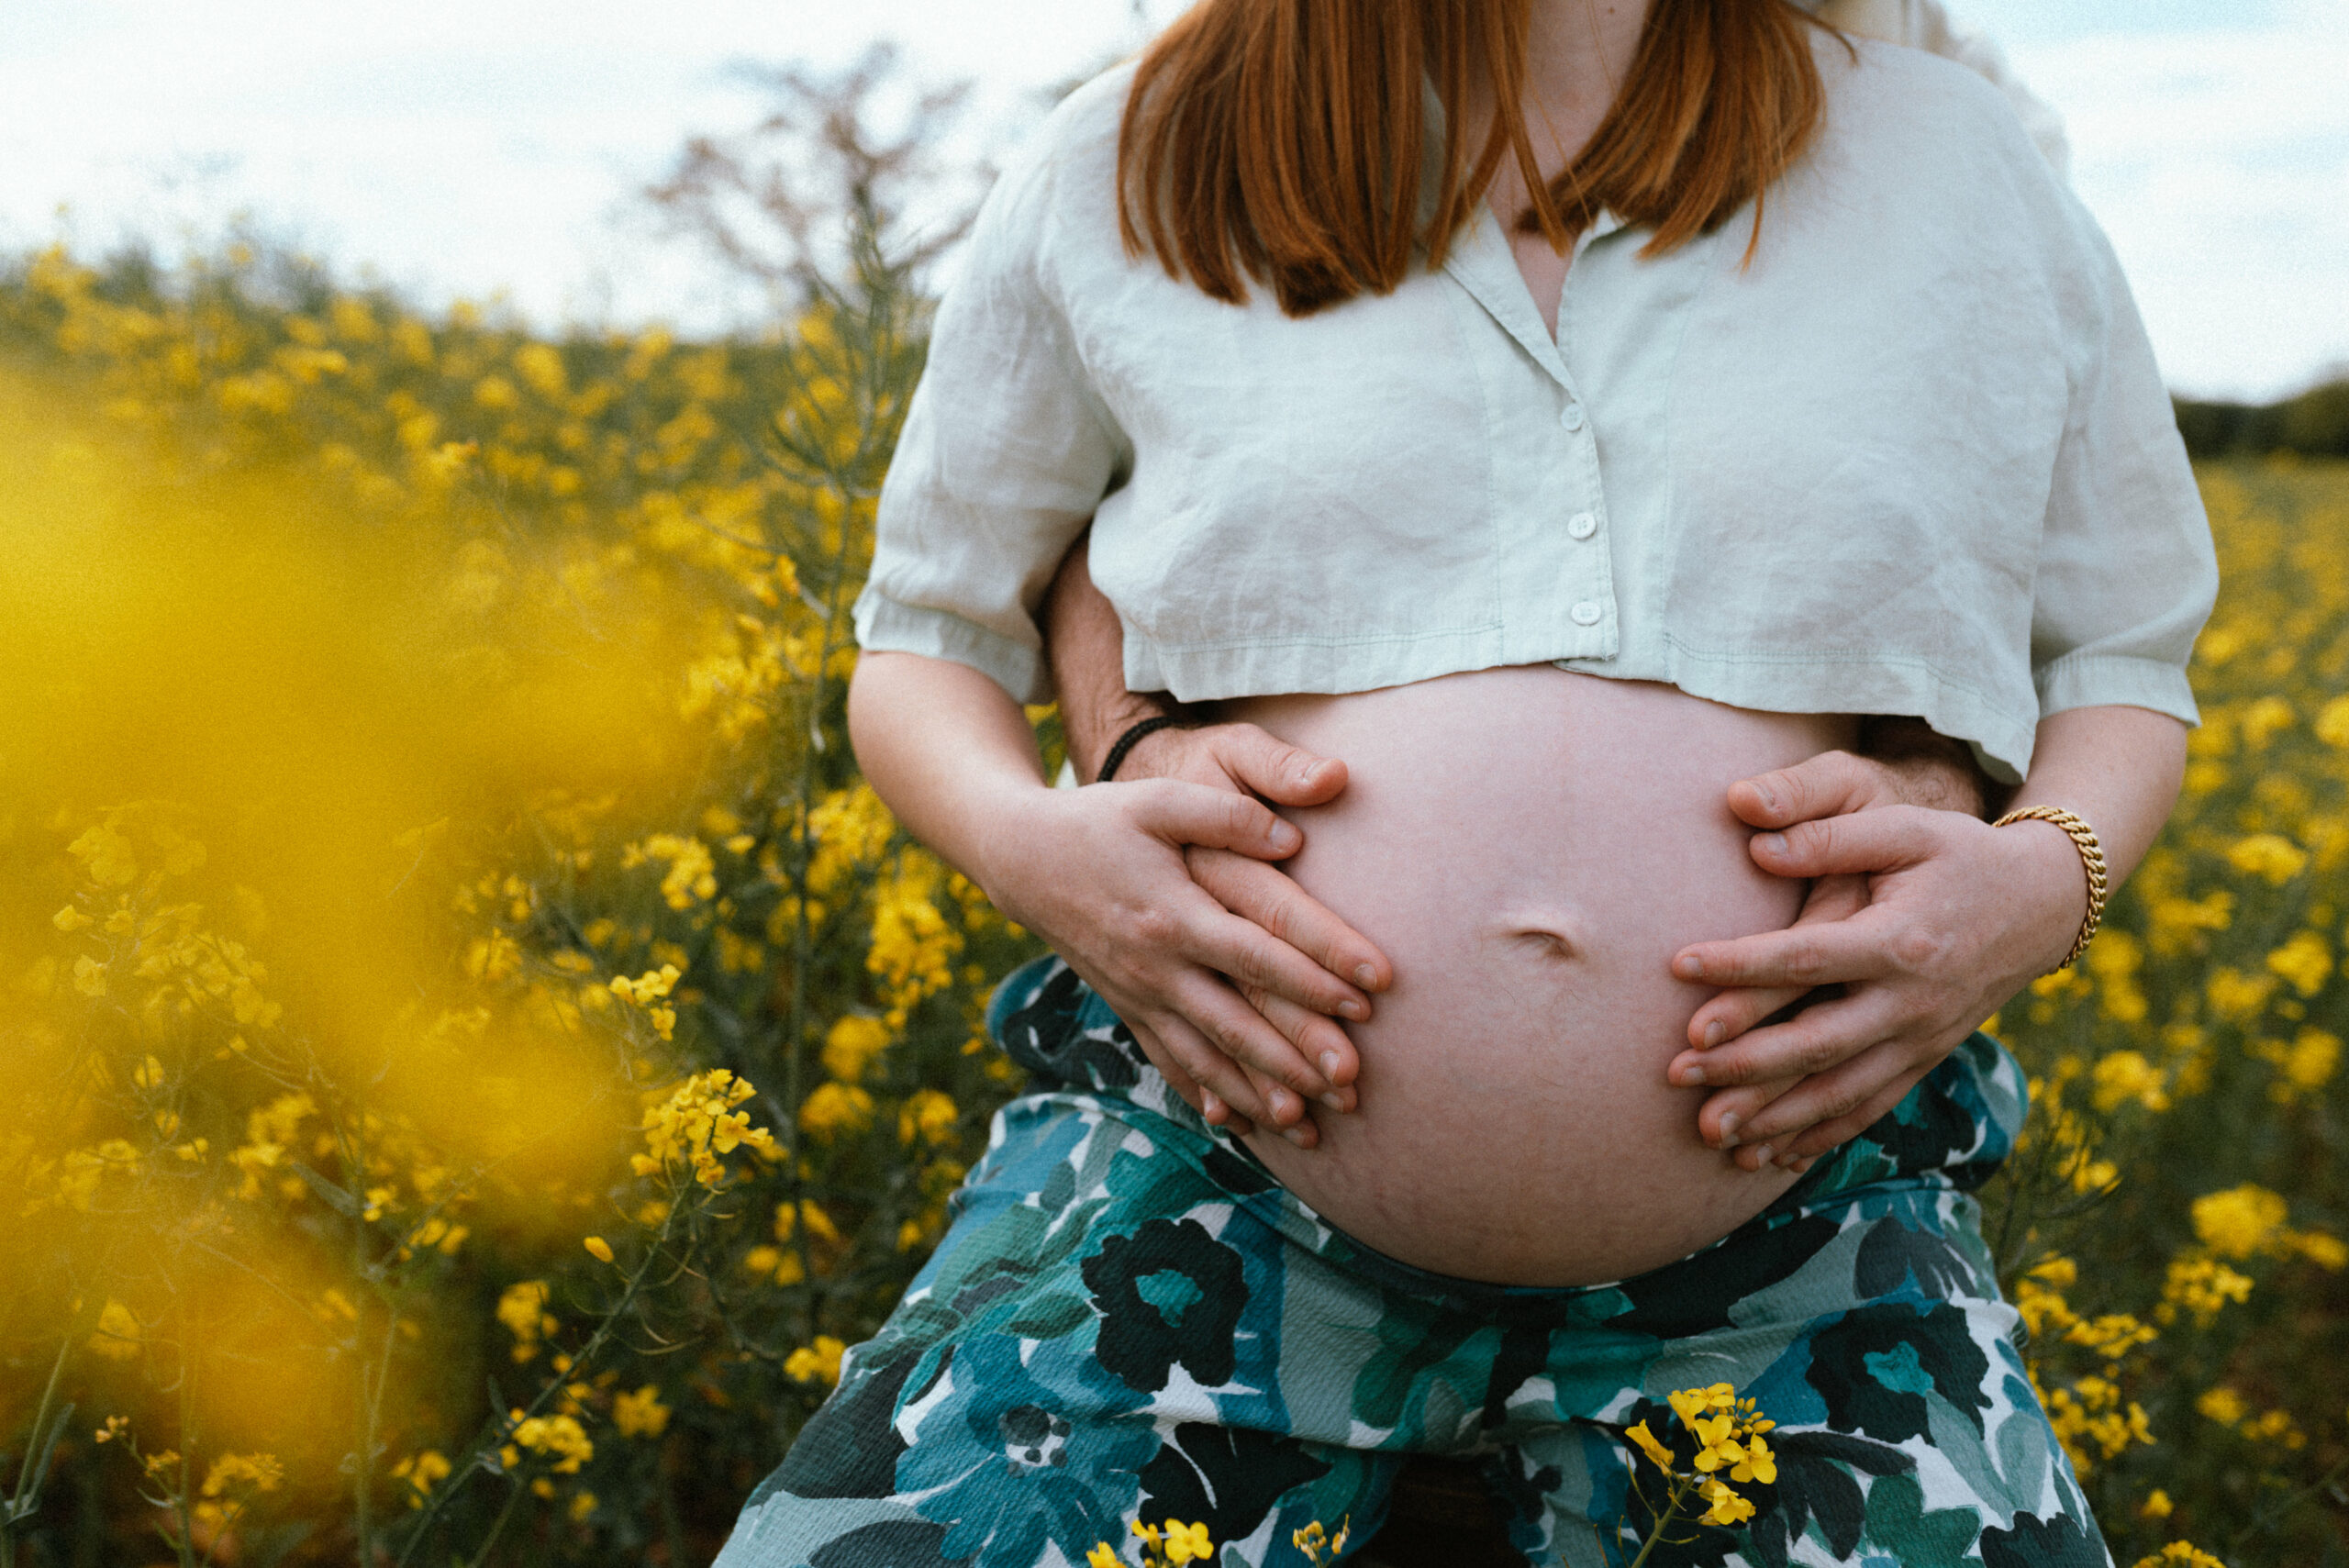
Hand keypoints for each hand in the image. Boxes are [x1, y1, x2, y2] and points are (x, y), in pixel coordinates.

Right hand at [982, 723, 1391, 1144]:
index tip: (1372, 992)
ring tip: (1311, 1126)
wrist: (1023, 859)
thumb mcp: (1158, 801)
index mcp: (1173, 913)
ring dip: (1259, 1094)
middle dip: (1298, 1055)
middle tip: (1355, 1081)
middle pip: (1238, 1021)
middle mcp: (1158, 966)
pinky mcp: (1129, 1011)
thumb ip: (1226, 816)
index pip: (1257, 951)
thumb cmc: (1101, 821)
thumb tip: (1294, 839)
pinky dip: (1208, 1098)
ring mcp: (1141, 996)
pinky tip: (1245, 1127)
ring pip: (1206, 1057)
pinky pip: (1171, 1064)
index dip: (1315, 973)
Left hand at [1666, 748, 2077, 1170]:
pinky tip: (1766, 1157)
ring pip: (1838, 1092)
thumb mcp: (1905, 831)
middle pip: (1817, 1043)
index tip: (1678, 966)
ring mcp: (1921, 1041)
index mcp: (1901, 941)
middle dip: (1743, 1064)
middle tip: (1674, 1073)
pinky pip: (1867, 1110)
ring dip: (1772, 1118)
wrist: (2042, 906)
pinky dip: (1816, 1138)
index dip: (1741, 965)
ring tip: (1707, 1132)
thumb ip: (1830, 837)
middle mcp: (1912, 1003)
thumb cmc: (1959, 857)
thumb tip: (1755, 843)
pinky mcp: (1922, 1061)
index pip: (1807, 958)